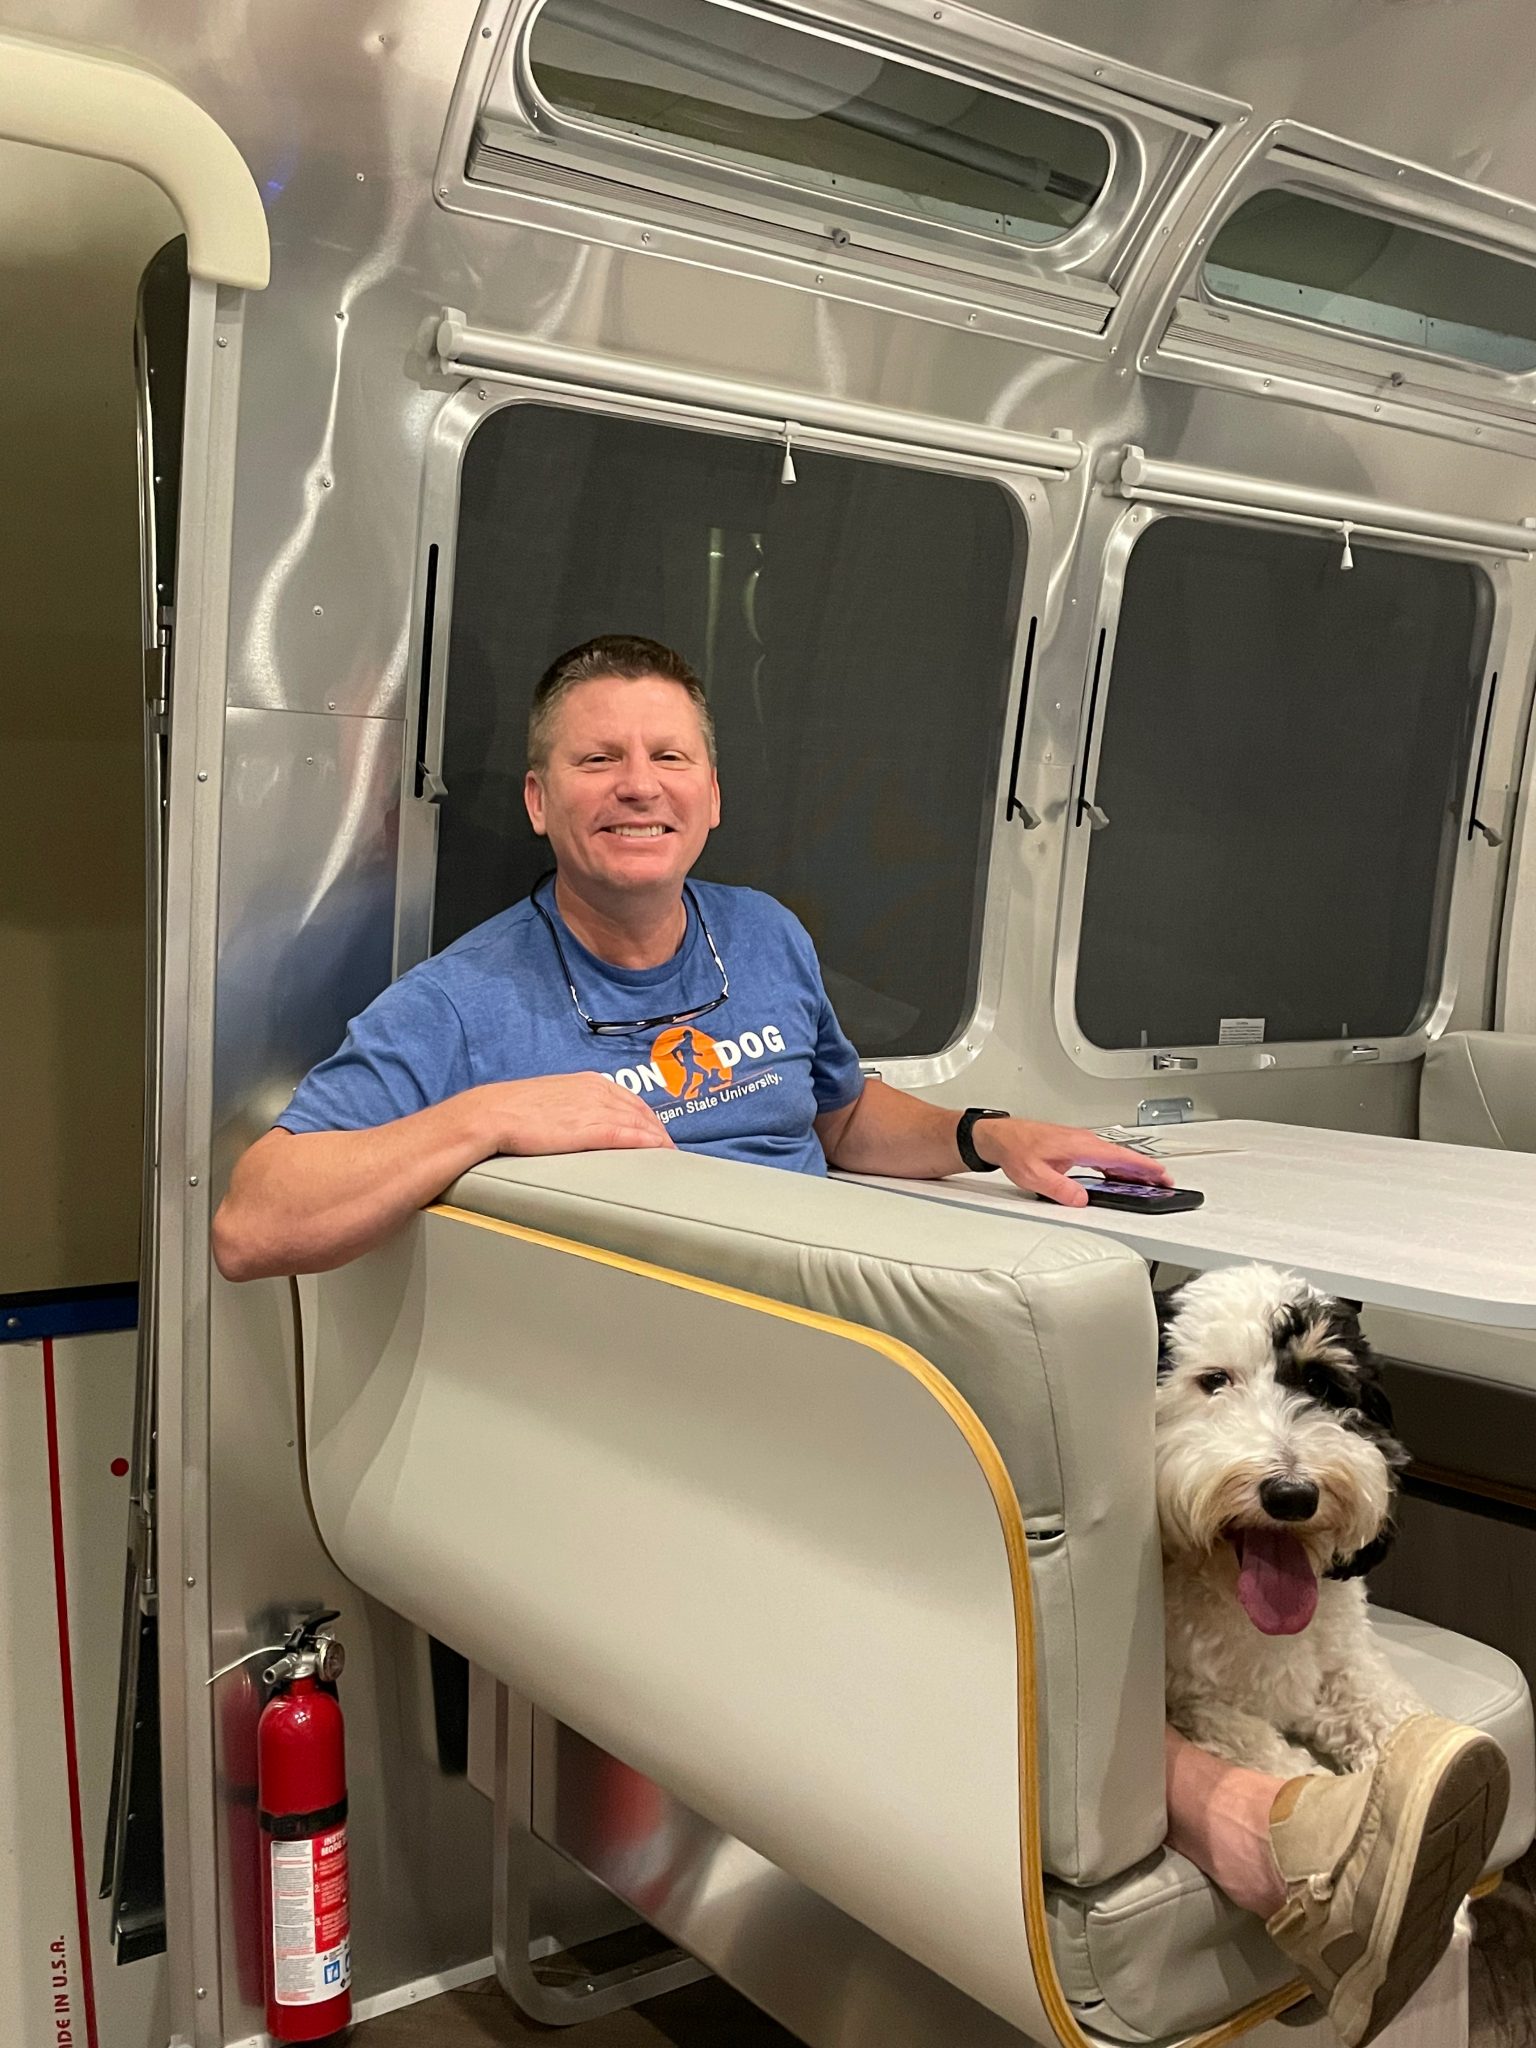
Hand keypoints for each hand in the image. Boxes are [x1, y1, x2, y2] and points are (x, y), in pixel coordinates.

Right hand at [472, 1074, 675, 1157]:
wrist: (492, 1113)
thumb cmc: (514, 1109)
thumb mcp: (553, 1099)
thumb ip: (574, 1106)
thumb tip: (582, 1122)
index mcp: (588, 1082)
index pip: (630, 1100)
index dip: (648, 1118)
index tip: (657, 1133)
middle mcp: (596, 1091)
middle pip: (641, 1111)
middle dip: (658, 1130)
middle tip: (669, 1148)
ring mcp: (593, 1109)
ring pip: (637, 1123)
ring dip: (657, 1139)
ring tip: (668, 1155)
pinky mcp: (586, 1129)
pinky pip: (624, 1134)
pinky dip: (644, 1142)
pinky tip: (655, 1150)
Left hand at [969, 1117, 1170, 1207]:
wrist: (1001, 1136)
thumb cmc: (1015, 1149)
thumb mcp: (1035, 1176)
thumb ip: (1061, 1189)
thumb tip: (1081, 1200)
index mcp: (1080, 1146)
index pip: (1119, 1157)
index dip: (1143, 1167)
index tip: (1161, 1174)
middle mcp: (1084, 1141)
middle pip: (1122, 1157)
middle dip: (1145, 1170)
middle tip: (1165, 1182)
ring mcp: (1080, 1142)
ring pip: (1114, 1157)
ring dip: (1131, 1169)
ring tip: (1147, 1182)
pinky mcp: (1074, 1146)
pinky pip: (1102, 1157)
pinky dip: (1116, 1166)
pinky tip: (1119, 1176)